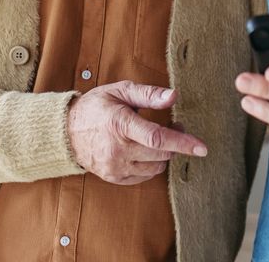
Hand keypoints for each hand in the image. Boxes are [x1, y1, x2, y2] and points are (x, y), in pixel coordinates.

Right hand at [67, 81, 207, 184]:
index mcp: (119, 124)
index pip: (157, 138)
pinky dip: (151, 164)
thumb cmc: (97, 107)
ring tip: (157, 138)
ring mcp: (114, 166)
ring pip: (156, 166)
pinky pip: (145, 176)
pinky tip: (144, 150)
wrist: (67, 132)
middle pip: (160, 153)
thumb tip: (173, 96)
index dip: (182, 143)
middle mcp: (117, 149)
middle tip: (175, 127)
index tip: (202, 147)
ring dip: (164, 154)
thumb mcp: (121, 91)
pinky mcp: (114, 177)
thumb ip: (148, 94)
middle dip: (175, 142)